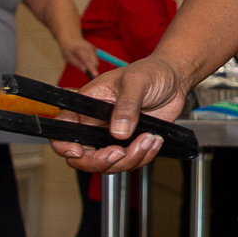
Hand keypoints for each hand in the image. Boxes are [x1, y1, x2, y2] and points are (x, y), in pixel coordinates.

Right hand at [48, 56, 187, 173]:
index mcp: (88, 104)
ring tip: (149, 138)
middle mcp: (96, 124)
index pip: (64, 128)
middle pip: (83, 157)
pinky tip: (154, 140)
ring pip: (109, 165)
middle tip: (121, 152)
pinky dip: (144, 157)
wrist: (173, 79)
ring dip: (130, 158)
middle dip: (101, 161)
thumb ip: (127, 106)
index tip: (79, 151)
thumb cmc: (150, 72)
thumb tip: (118, 132)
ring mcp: (113, 137)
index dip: (64, 145)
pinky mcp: (131, 144)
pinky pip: (131, 162)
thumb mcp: (137, 82)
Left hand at [59, 34, 99, 78]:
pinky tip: (84, 60)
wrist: (71, 38)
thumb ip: (77, 63)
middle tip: (87, 73)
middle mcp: (89, 48)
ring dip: (91, 66)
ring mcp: (93, 49)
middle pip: (94, 62)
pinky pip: (95, 60)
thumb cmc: (67, 49)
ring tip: (81, 63)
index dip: (91, 68)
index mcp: (80, 49)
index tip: (95, 75)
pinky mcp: (94, 50)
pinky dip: (91, 63)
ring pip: (96, 62)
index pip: (87, 60)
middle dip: (92, 69)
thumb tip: (85, 70)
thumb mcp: (68, 57)